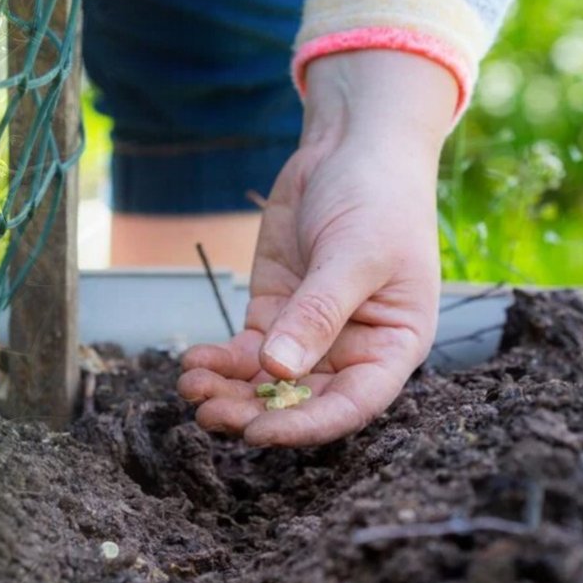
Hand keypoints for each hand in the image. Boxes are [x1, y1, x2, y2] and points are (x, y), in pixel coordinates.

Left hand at [177, 50, 456, 445]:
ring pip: (266, 382)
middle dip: (254, 412)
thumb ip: (318, 312)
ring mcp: (309, 333)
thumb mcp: (353, 254)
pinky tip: (193, 364)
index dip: (306, 424)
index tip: (259, 433)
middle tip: (208, 413)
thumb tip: (278, 369)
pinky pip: (245, 352)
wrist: (350, 149)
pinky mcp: (274, 312)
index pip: (351, 404)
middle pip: (301, 400)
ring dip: (229, 392)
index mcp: (392, 346)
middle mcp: (352, 350)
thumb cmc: (377, 199)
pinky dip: (218, 363)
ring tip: (190, 390)